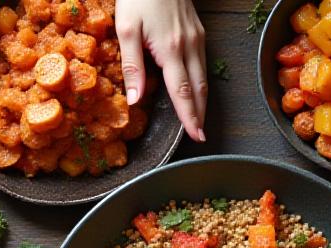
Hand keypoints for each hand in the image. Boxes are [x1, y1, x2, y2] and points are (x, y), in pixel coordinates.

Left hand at [116, 0, 206, 141]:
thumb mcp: (127, 28)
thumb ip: (132, 65)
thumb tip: (136, 99)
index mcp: (170, 49)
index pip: (182, 92)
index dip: (189, 117)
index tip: (195, 135)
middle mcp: (189, 46)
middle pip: (199, 89)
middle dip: (200, 114)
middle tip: (200, 136)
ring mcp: (197, 38)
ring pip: (204, 77)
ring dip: (202, 101)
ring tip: (199, 120)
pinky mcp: (198, 32)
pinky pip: (202, 64)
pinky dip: (201, 83)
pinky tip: (196, 91)